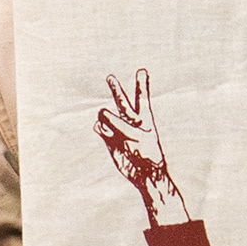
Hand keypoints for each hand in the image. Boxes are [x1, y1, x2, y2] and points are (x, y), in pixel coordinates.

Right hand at [94, 73, 185, 221]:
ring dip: (106, 118)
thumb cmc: (146, 153)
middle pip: (122, 101)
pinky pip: (100, 128)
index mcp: (144, 118)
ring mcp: (119, 130)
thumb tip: (100, 114)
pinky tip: (103, 131)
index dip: (141, 84)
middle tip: (110, 77)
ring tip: (111, 127)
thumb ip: (118, 122)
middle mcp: (131, 122)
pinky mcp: (110, 140)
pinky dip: (100, 128)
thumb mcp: (135, 134)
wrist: (144, 174)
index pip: (142, 97)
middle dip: (116, 89)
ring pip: (106, 116)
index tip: (142, 71)